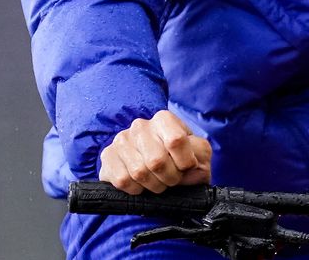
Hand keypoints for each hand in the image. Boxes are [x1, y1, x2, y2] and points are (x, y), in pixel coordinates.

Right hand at [98, 109, 212, 193]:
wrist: (155, 171)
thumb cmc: (179, 160)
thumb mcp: (198, 155)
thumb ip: (200, 155)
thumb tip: (190, 165)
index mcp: (164, 119)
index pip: (176, 140)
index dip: (184, 162)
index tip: (186, 168)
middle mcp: (140, 125)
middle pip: (157, 161)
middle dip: (169, 178)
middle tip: (172, 179)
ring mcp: (121, 140)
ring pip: (139, 172)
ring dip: (153, 185)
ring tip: (158, 182)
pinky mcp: (108, 156)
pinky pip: (123, 181)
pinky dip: (136, 189)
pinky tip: (141, 184)